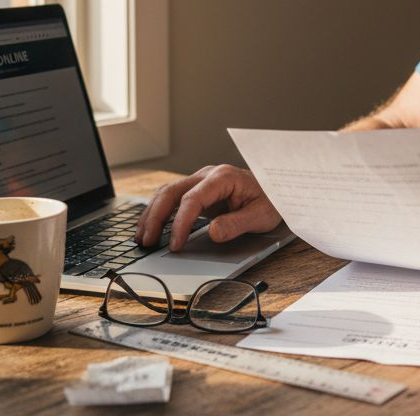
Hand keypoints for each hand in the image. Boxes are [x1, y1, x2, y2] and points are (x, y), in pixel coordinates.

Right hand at [135, 165, 280, 250]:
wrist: (277, 191)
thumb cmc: (272, 201)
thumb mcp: (261, 215)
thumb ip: (237, 224)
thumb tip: (213, 232)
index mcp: (223, 177)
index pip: (192, 199)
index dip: (180, 222)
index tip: (175, 244)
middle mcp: (208, 175)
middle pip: (171, 191)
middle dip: (155, 216)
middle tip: (146, 241)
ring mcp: (201, 182)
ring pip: (167, 193)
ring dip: (152, 214)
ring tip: (142, 237)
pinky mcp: (198, 192)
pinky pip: (173, 199)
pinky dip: (160, 212)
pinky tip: (152, 228)